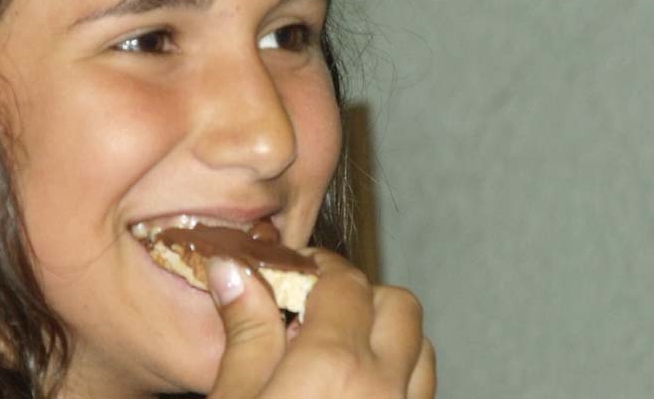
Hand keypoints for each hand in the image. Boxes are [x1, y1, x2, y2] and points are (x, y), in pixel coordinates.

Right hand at [206, 250, 435, 397]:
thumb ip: (245, 332)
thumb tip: (232, 269)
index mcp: (335, 366)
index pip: (346, 282)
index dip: (320, 267)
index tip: (296, 270)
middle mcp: (384, 388)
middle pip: (398, 306)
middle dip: (361, 295)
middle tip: (317, 310)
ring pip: (421, 350)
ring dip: (387, 336)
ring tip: (339, 352)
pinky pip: (420, 391)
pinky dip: (399, 376)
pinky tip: (355, 389)